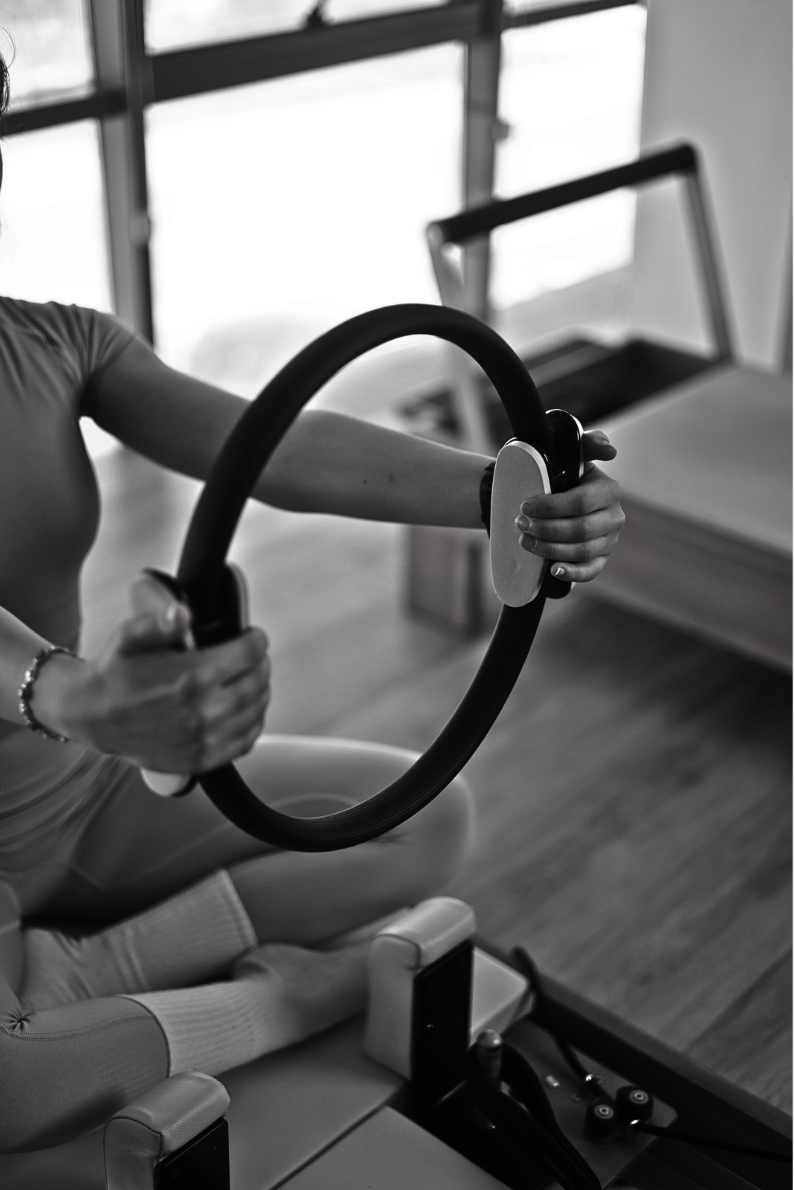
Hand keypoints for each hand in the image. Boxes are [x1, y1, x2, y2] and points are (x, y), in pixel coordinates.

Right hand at [34, 603, 269, 771]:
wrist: (93, 717)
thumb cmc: (114, 675)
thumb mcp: (130, 637)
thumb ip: (160, 621)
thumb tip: (182, 613)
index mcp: (189, 678)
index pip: (247, 655)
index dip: (255, 641)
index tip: (253, 637)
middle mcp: (201, 712)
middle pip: (256, 682)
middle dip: (260, 664)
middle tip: (254, 657)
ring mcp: (203, 739)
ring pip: (255, 711)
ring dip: (260, 692)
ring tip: (250, 679)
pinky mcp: (200, 759)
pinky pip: (244, 742)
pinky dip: (252, 724)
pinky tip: (245, 711)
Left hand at [513, 430, 624, 582]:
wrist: (555, 495)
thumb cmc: (563, 474)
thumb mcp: (573, 454)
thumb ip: (589, 443)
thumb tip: (609, 450)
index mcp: (609, 490)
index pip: (581, 502)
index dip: (551, 507)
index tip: (525, 506)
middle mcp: (614, 517)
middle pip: (580, 529)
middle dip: (546, 529)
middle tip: (520, 524)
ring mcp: (609, 540)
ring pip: (581, 551)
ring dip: (550, 549)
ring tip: (525, 541)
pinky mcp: (601, 559)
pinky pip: (590, 571)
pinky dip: (572, 573)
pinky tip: (553, 570)